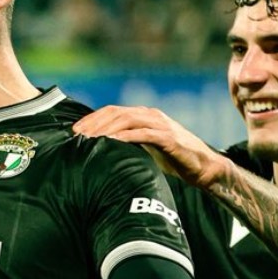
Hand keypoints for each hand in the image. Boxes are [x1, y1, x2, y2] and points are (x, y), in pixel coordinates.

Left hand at [72, 106, 231, 189]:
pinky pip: (144, 134)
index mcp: (144, 116)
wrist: (203, 167)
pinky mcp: (169, 138)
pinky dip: (127, 136)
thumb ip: (128, 144)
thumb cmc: (172, 159)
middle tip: (76, 136)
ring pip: (128, 120)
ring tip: (89, 139)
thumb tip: (101, 151)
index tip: (74, 131)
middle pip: (116, 113)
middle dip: (94, 123)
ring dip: (106, 128)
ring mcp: (161, 125)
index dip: (92, 119)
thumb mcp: (145, 149)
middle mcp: (151, 115)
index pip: (112, 111)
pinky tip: (112, 142)